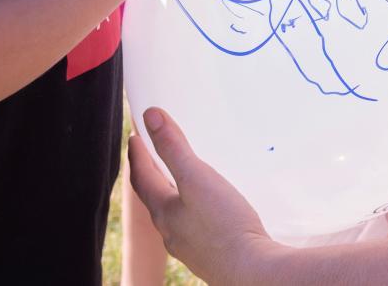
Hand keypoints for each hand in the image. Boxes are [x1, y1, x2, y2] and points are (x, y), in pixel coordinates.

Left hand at [129, 107, 279, 285]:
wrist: (252, 271)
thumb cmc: (224, 224)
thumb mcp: (196, 176)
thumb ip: (173, 147)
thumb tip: (150, 117)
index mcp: (164, 212)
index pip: (142, 179)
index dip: (138, 155)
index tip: (134, 137)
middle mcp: (172, 232)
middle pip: (154, 197)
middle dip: (150, 174)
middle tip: (151, 155)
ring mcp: (190, 246)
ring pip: (173, 215)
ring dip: (170, 193)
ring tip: (178, 179)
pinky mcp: (210, 254)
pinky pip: (192, 226)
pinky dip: (191, 210)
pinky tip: (206, 209)